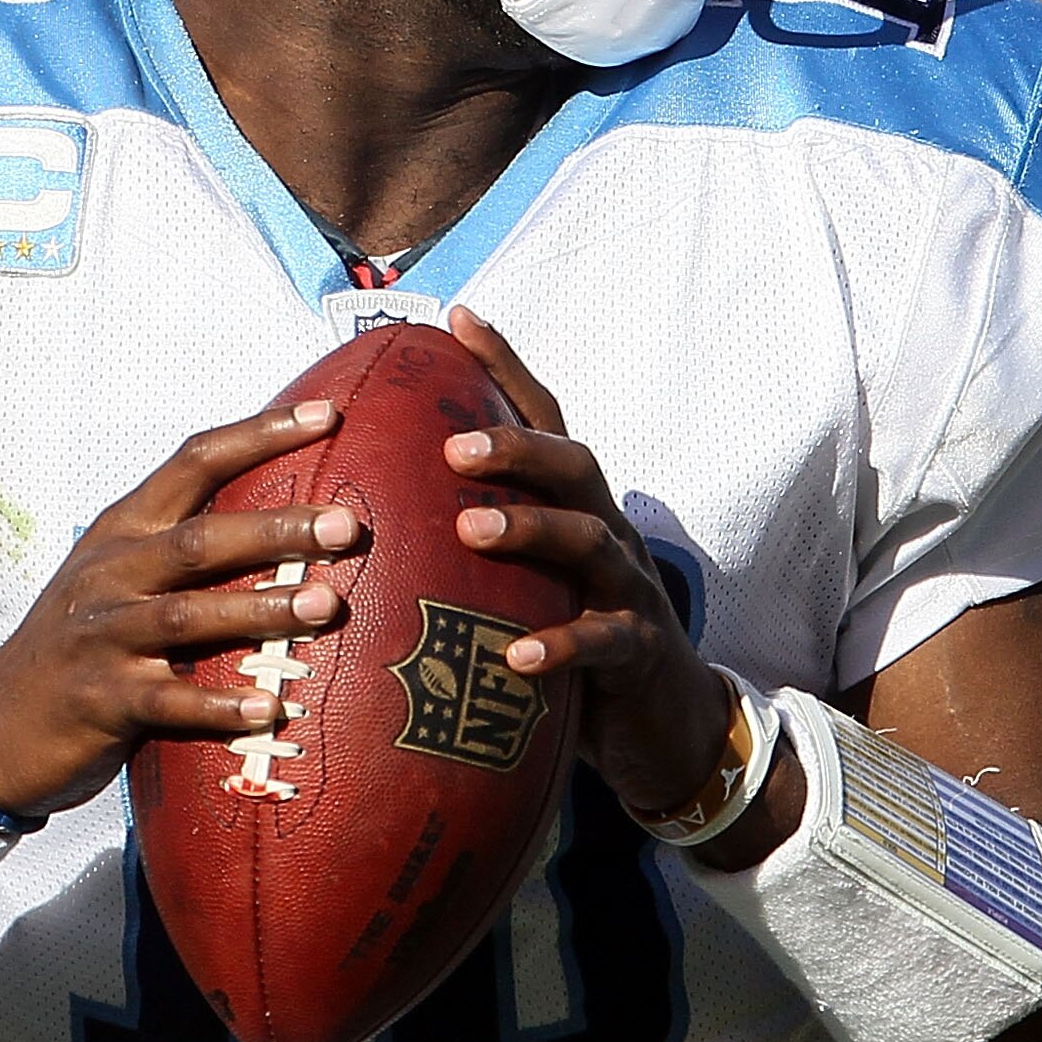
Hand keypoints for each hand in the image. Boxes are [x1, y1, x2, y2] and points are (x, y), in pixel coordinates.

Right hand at [0, 399, 360, 825]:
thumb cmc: (80, 645)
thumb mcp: (117, 577)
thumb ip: (183, 546)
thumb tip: (286, 518)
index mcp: (123, 530)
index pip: (194, 462)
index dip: (261, 433)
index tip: (329, 415)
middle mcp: (111, 573)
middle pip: (201, 538)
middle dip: (277, 528)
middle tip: (347, 525)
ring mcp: (103, 636)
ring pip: (189, 614)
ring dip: (261, 608)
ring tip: (325, 605)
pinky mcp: (102, 700)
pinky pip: (168, 702)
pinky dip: (220, 705)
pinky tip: (271, 707)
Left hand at [442, 308, 799, 860]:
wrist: (665, 723)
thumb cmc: (575, 639)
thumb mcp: (530, 582)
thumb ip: (476, 542)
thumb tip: (376, 508)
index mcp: (575, 507)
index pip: (544, 420)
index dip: (506, 366)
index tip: (455, 319)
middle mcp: (607, 532)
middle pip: (574, 466)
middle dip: (517, 448)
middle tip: (453, 447)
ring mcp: (629, 588)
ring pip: (591, 541)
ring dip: (532, 529)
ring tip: (472, 530)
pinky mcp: (640, 651)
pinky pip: (605, 641)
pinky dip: (562, 644)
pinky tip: (516, 657)